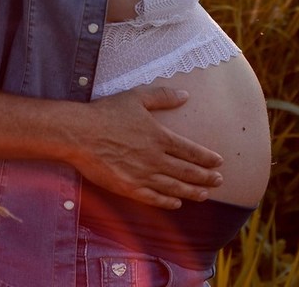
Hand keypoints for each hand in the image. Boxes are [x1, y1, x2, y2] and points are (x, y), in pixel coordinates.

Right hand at [63, 86, 223, 209]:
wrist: (80, 134)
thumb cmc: (108, 113)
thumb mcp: (137, 97)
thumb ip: (163, 96)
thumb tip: (185, 95)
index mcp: (160, 137)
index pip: (190, 151)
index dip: (206, 158)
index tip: (219, 162)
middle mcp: (155, 159)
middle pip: (186, 172)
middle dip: (205, 177)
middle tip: (219, 181)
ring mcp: (142, 175)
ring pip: (173, 188)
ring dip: (192, 192)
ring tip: (205, 195)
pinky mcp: (128, 188)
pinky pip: (153, 198)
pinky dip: (167, 202)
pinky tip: (177, 203)